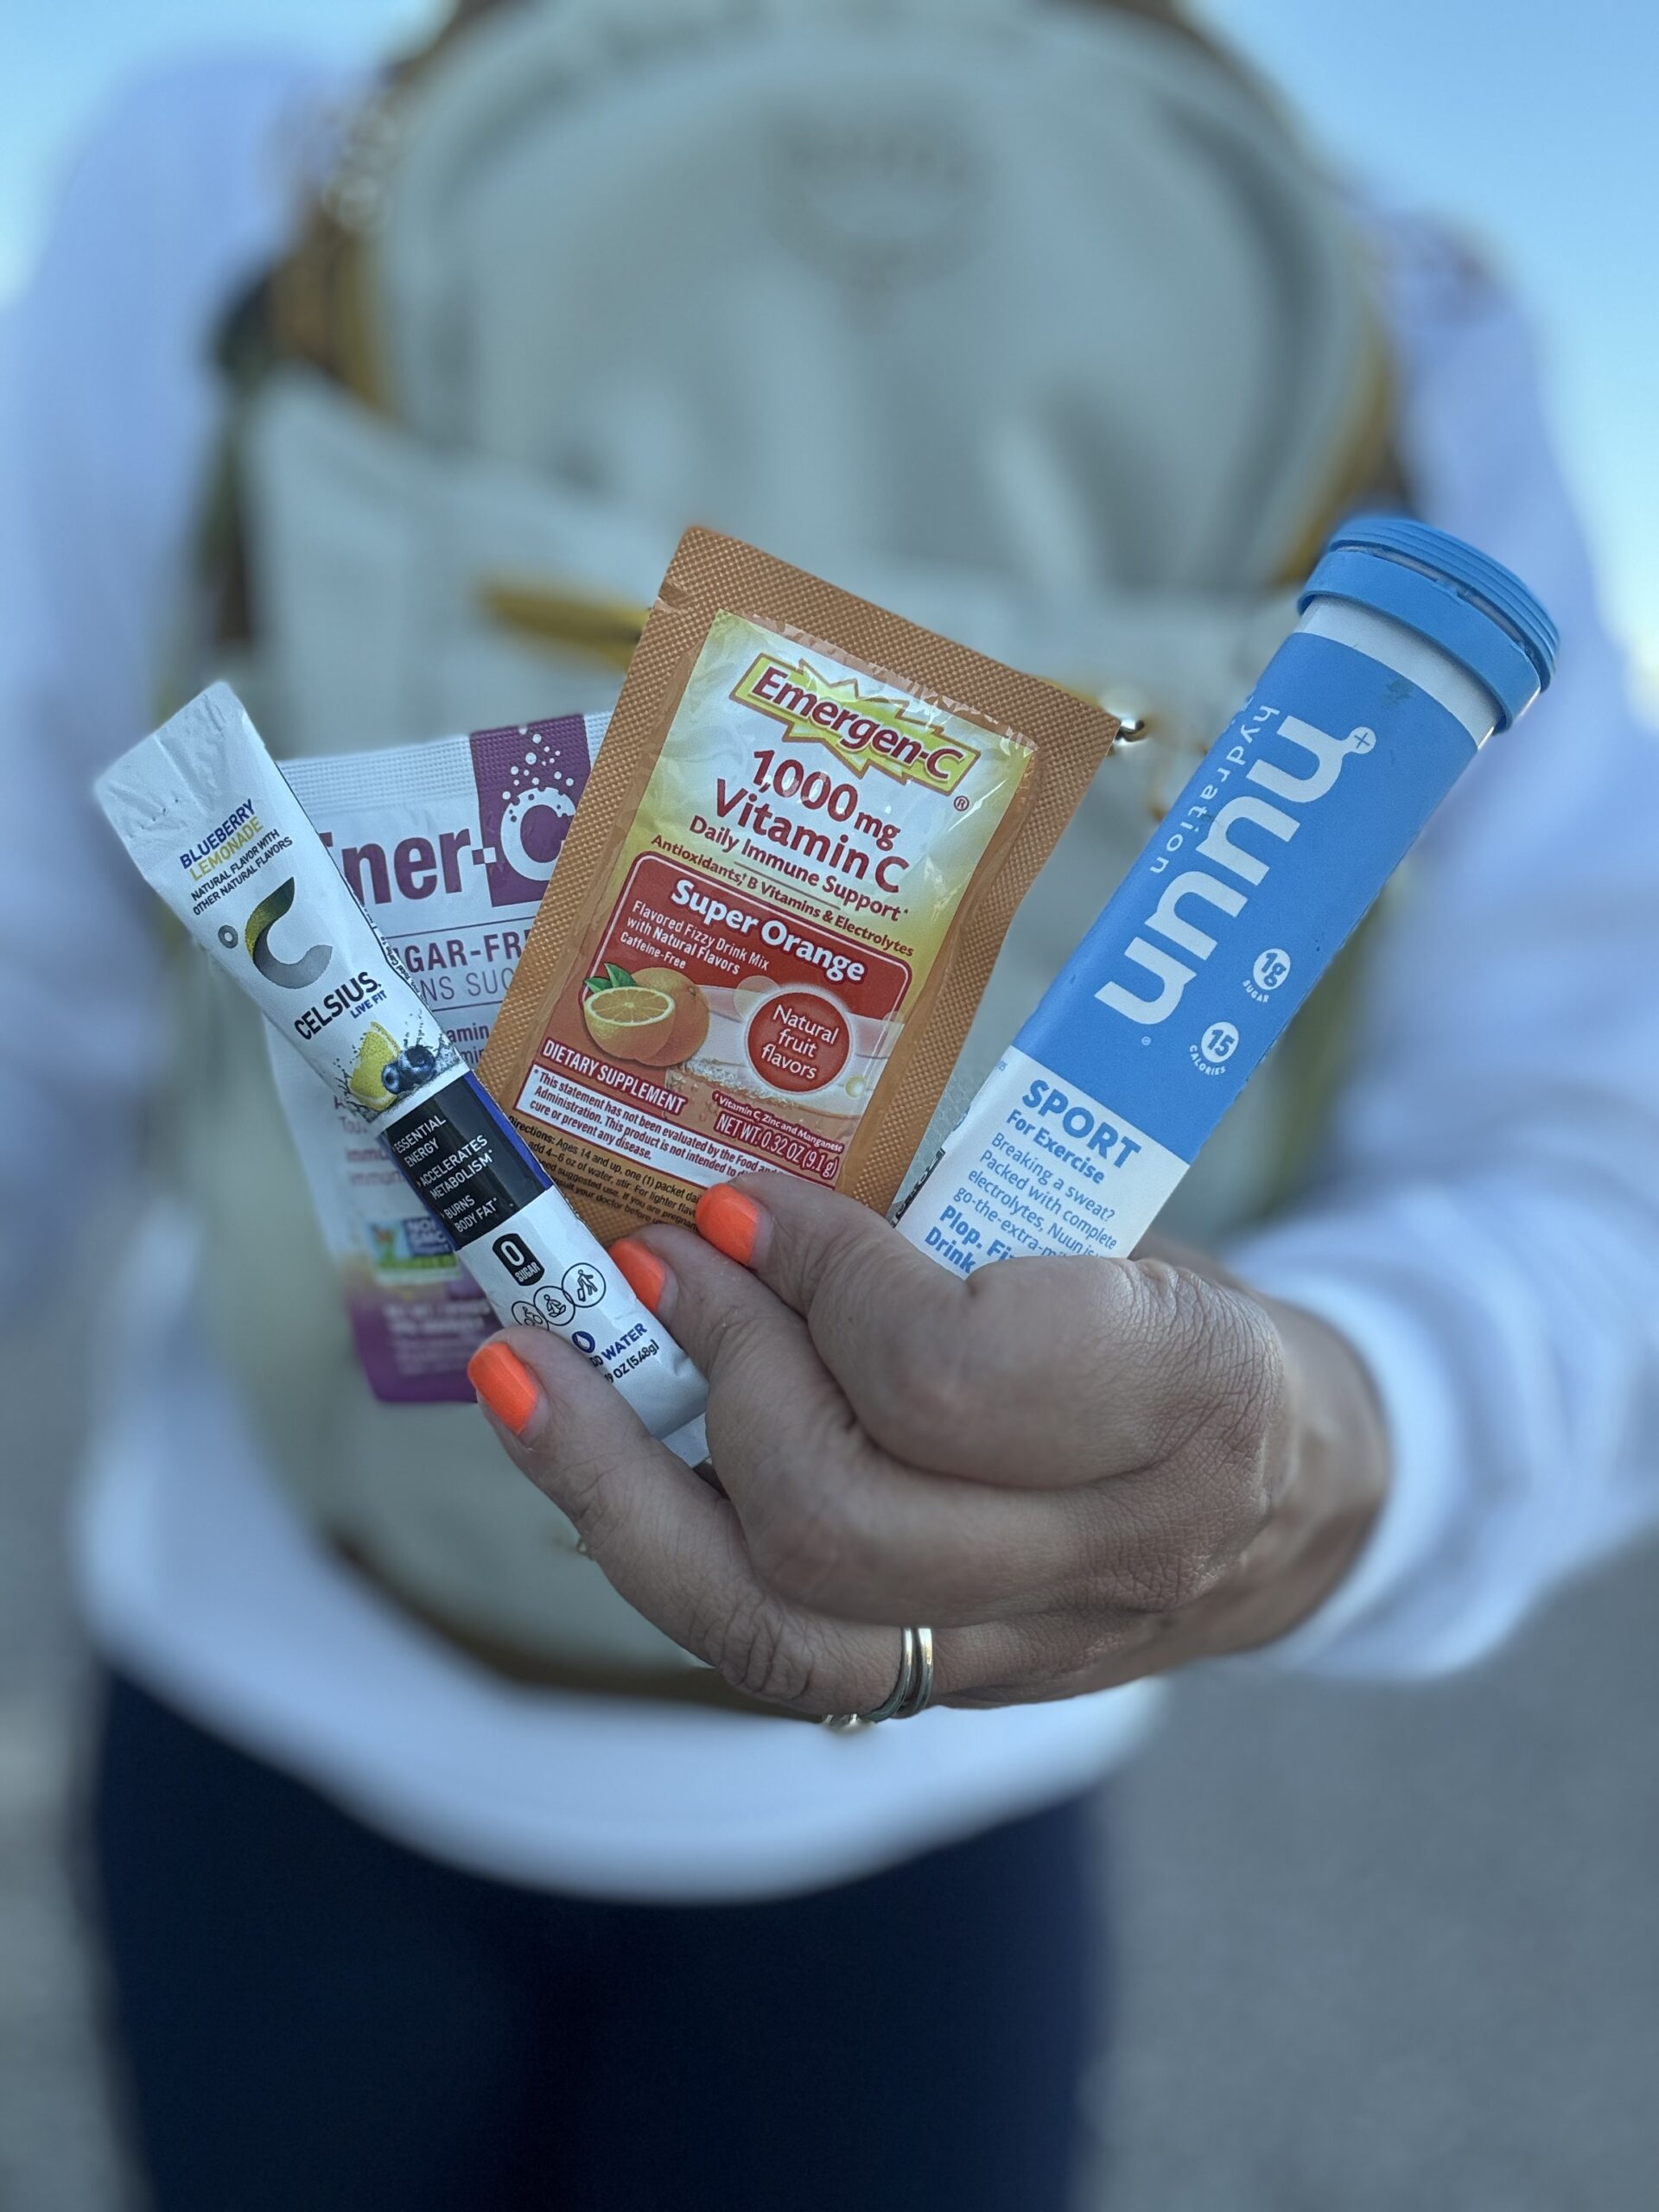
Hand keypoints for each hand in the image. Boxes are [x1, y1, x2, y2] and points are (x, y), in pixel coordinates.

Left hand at [467, 1175, 1388, 1716]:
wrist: (1310, 1494)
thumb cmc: (1199, 1326)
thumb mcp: (1126, 1237)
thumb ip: (962, 1229)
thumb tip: (741, 1192)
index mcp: (1191, 1398)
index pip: (953, 1372)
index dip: (819, 1276)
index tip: (743, 1201)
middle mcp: (1111, 1553)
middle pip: (841, 1518)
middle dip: (710, 1372)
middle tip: (643, 1261)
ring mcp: (1025, 1648)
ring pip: (779, 1625)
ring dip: (620, 1490)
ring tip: (528, 1376)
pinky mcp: (954, 1689)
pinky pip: (773, 1648)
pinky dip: (657, 1550)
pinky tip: (587, 1463)